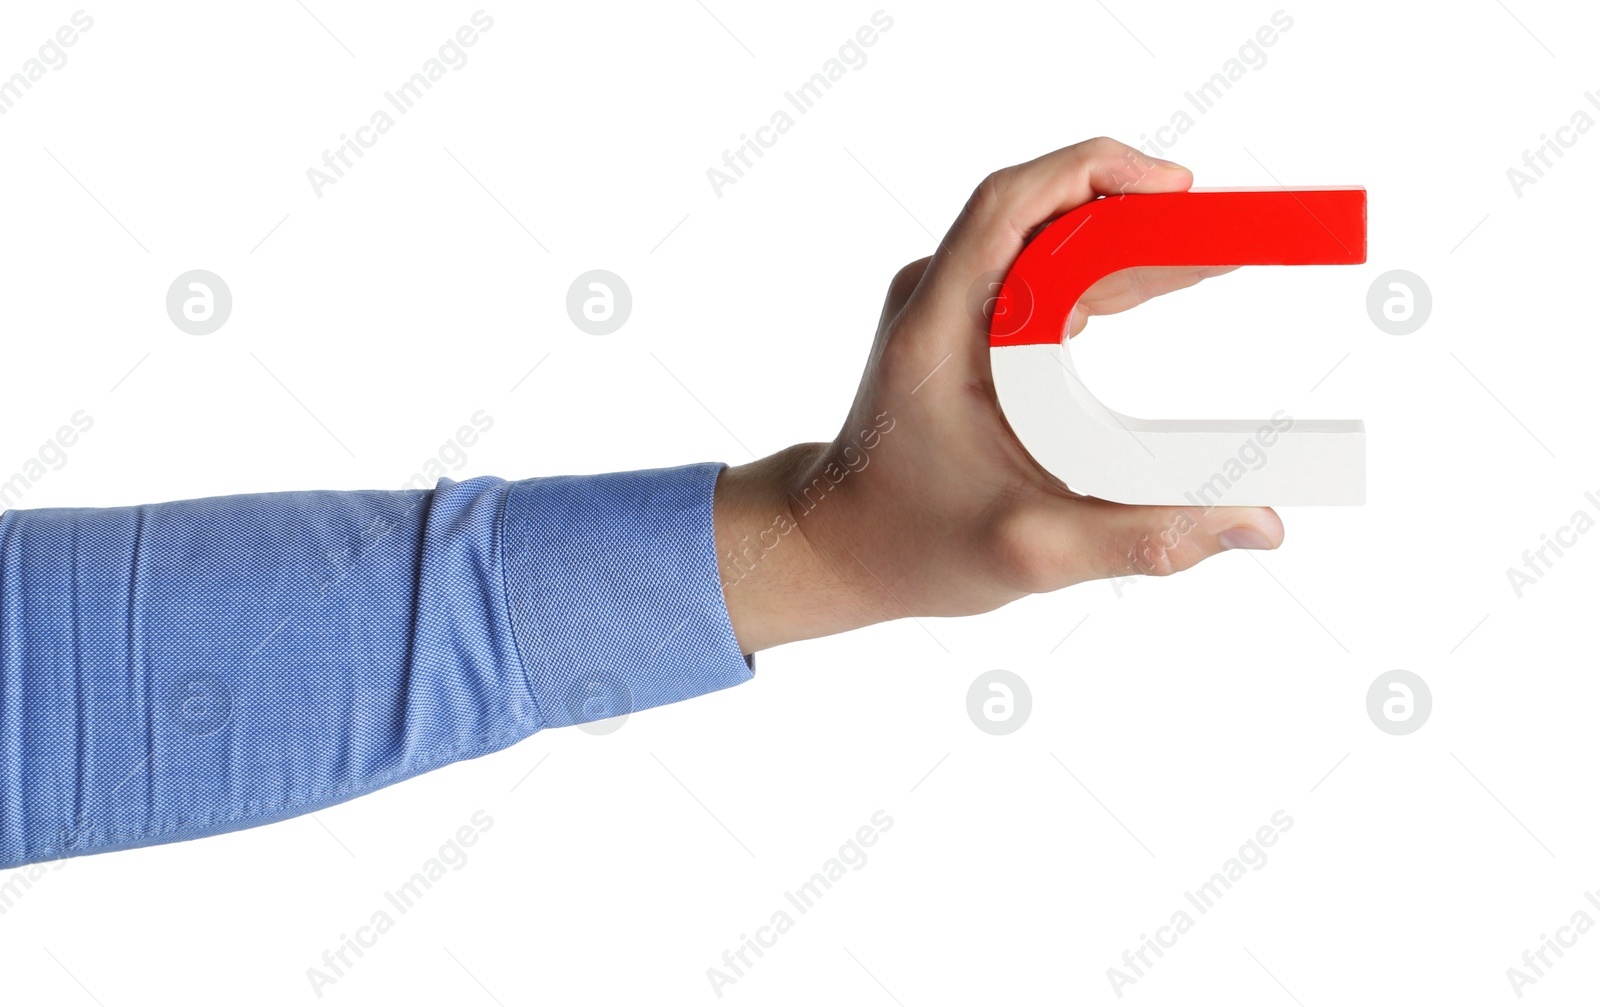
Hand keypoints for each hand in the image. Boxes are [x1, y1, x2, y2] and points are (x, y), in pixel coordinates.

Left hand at [714, 137, 1283, 652]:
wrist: (839, 548)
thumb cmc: (912, 543)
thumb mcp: (1031, 551)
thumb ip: (1144, 539)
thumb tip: (1258, 524)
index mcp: (936, 330)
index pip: (1008, 207)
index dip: (1093, 175)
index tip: (1175, 188)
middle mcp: (935, 300)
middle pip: (1042, 213)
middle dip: (1138, 212)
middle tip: (1224, 235)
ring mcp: (946, 308)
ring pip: (1045, 239)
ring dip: (1126, 240)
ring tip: (1210, 255)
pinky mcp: (963, 326)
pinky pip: (1039, 272)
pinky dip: (1100, 271)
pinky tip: (1158, 285)